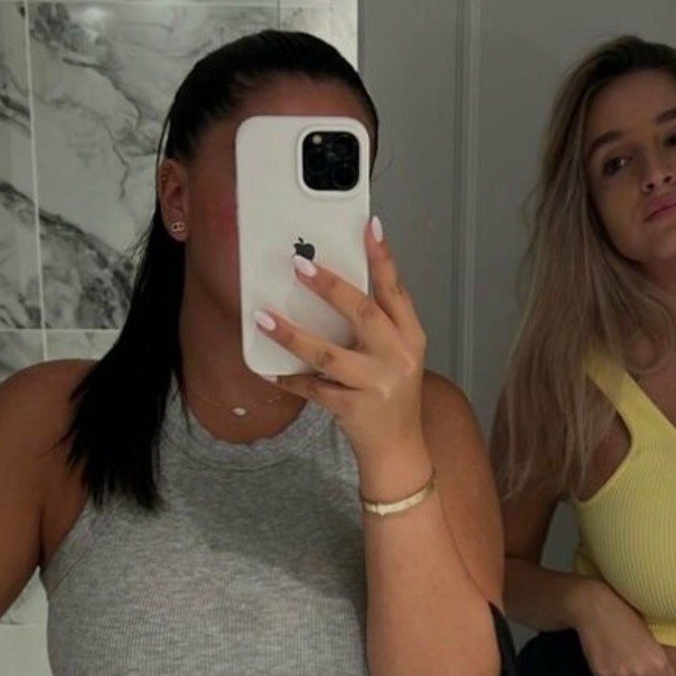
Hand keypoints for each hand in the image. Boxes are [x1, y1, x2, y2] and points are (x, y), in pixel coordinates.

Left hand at [256, 219, 426, 466]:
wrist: (399, 448)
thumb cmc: (392, 395)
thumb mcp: (395, 355)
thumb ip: (375, 324)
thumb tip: (328, 285)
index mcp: (411, 337)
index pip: (396, 290)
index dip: (383, 258)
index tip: (370, 227)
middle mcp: (398, 357)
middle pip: (363, 313)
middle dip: (329, 286)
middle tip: (298, 264)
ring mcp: (377, 384)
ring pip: (328, 354)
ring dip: (293, 335)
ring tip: (265, 318)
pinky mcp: (354, 408)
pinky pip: (314, 388)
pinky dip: (291, 378)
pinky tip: (272, 370)